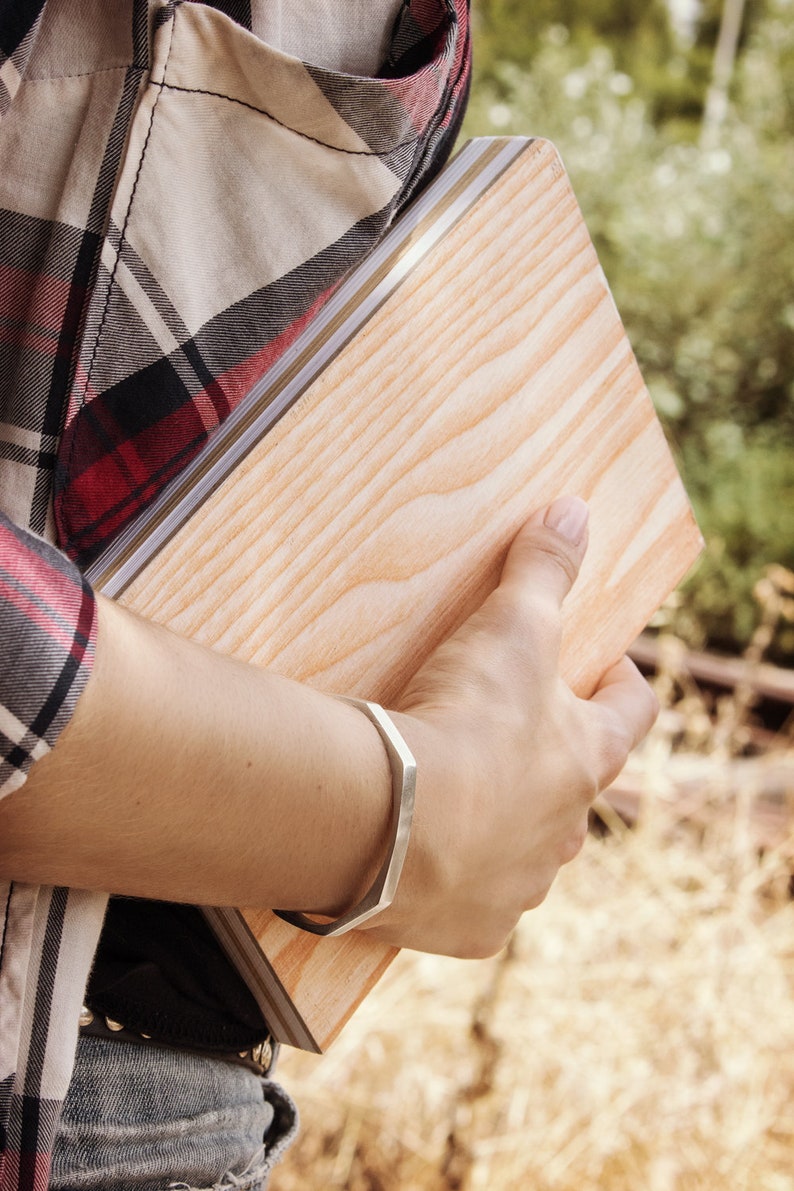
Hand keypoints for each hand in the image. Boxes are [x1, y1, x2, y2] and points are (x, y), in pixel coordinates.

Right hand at [362, 496, 657, 957]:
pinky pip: (475, 906)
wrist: (398, 825)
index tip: (597, 663)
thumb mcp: (509, 629)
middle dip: (552, 762)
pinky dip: (458, 884)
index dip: (619, 682)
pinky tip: (427, 862)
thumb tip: (574, 509)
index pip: (630, 713)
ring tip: (460, 799)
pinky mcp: (471, 930)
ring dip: (506, 826)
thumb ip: (542, 569)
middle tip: (510, 735)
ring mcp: (521, 885)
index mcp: (587, 759)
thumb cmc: (466, 722)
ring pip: (529, 853)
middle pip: (578, 789)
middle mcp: (567, 830)